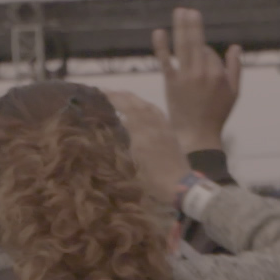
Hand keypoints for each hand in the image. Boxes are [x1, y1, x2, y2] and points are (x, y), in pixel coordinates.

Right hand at [106, 91, 189, 205]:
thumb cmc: (153, 182)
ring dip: (134, 99)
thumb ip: (123, 143)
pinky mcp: (170, 132)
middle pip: (137, 104)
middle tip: (107, 92)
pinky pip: (157, 113)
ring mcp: (163, 127)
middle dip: (122, 96)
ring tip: (122, 97)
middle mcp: (153, 125)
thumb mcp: (133, 165)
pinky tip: (143, 108)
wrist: (180, 186)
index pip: (126, 108)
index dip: (113, 99)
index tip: (100, 93)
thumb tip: (114, 126)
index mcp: (142, 133)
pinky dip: (146, 106)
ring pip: (148, 106)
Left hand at [154, 8, 242, 153]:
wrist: (197, 136)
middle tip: (190, 10)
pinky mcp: (171, 84)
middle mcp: (202, 73)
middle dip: (193, 24)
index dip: (206, 54)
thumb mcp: (234, 92)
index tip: (202, 65)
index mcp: (218, 74)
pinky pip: (166, 61)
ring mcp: (186, 77)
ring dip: (181, 27)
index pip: (209, 52)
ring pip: (184, 46)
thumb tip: (235, 47)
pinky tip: (158, 32)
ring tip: (180, 12)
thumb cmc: (217, 115)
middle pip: (197, 42)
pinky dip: (162, 46)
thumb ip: (235, 68)